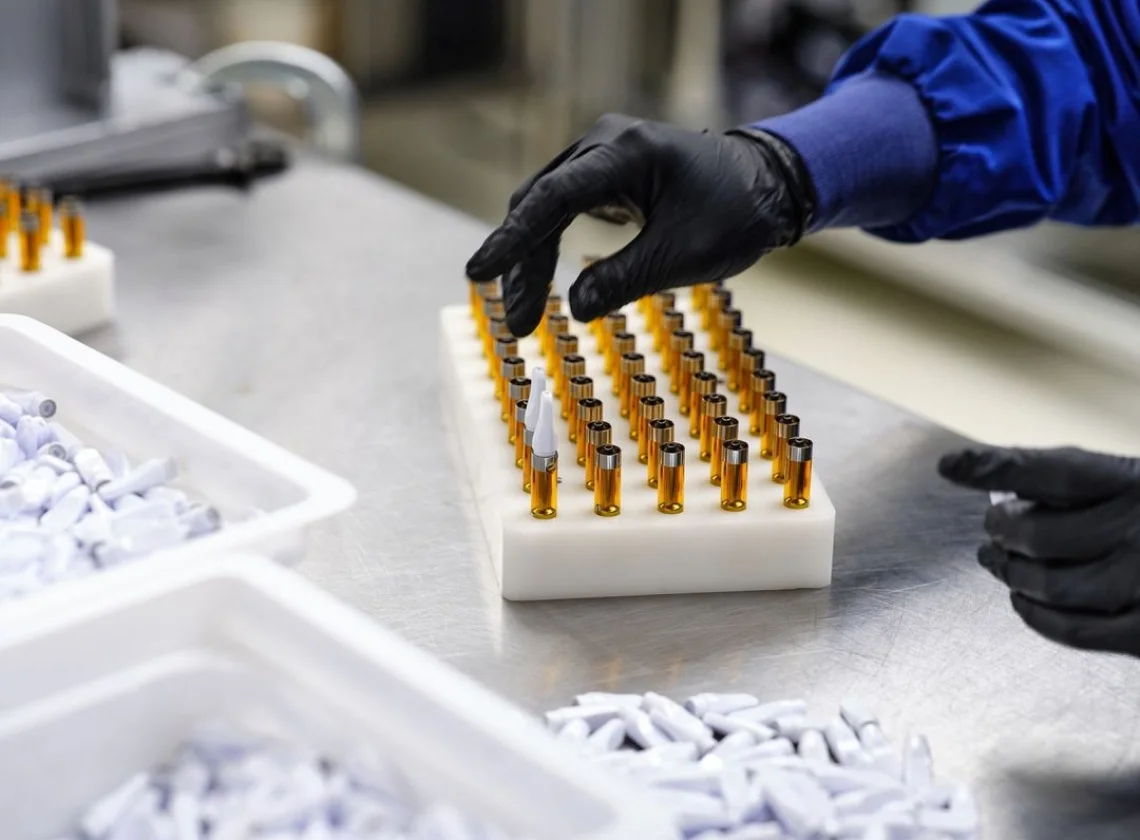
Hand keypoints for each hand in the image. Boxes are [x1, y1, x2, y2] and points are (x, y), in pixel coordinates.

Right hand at [465, 114, 814, 335]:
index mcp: (624, 154)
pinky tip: (541, 283)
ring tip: (525, 316)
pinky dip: (549, 246)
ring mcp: (604, 156)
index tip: (477, 273)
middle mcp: (605, 144)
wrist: (770, 185)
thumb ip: (623, 280)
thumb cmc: (736, 214)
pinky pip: (564, 208)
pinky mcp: (608, 173)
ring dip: (532, 261)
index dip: (512, 240)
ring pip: (547, 209)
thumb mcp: (682, 256)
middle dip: (522, 266)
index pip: (551, 199)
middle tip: (517, 325)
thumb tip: (573, 310)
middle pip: (540, 205)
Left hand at [939, 445, 1139, 657]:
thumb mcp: (1136, 486)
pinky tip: (1023, 602)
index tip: (951, 466)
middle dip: (1002, 532)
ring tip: (999, 563)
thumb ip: (1089, 488)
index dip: (995, 467)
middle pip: (1037, 533)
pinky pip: (1073, 629)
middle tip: (992, 530)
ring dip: (1013, 574)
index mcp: (1137, 481)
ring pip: (1048, 583)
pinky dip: (1037, 616)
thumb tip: (1006, 494)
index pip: (1051, 470)